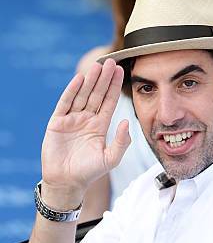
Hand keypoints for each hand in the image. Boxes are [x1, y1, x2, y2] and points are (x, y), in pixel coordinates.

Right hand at [41, 59, 130, 206]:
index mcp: (99, 126)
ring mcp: (71, 119)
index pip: (109, 101)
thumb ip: (121, 142)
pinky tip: (80, 79)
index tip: (121, 71)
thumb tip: (125, 122)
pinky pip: (65, 103)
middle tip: (111, 61)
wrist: (67, 182)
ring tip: (98, 65)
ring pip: (82, 95)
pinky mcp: (57, 122)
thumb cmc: (89, 172)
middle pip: (97, 94)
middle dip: (104, 78)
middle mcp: (86, 119)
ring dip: (90, 80)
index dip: (114, 87)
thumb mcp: (111, 158)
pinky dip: (72, 91)